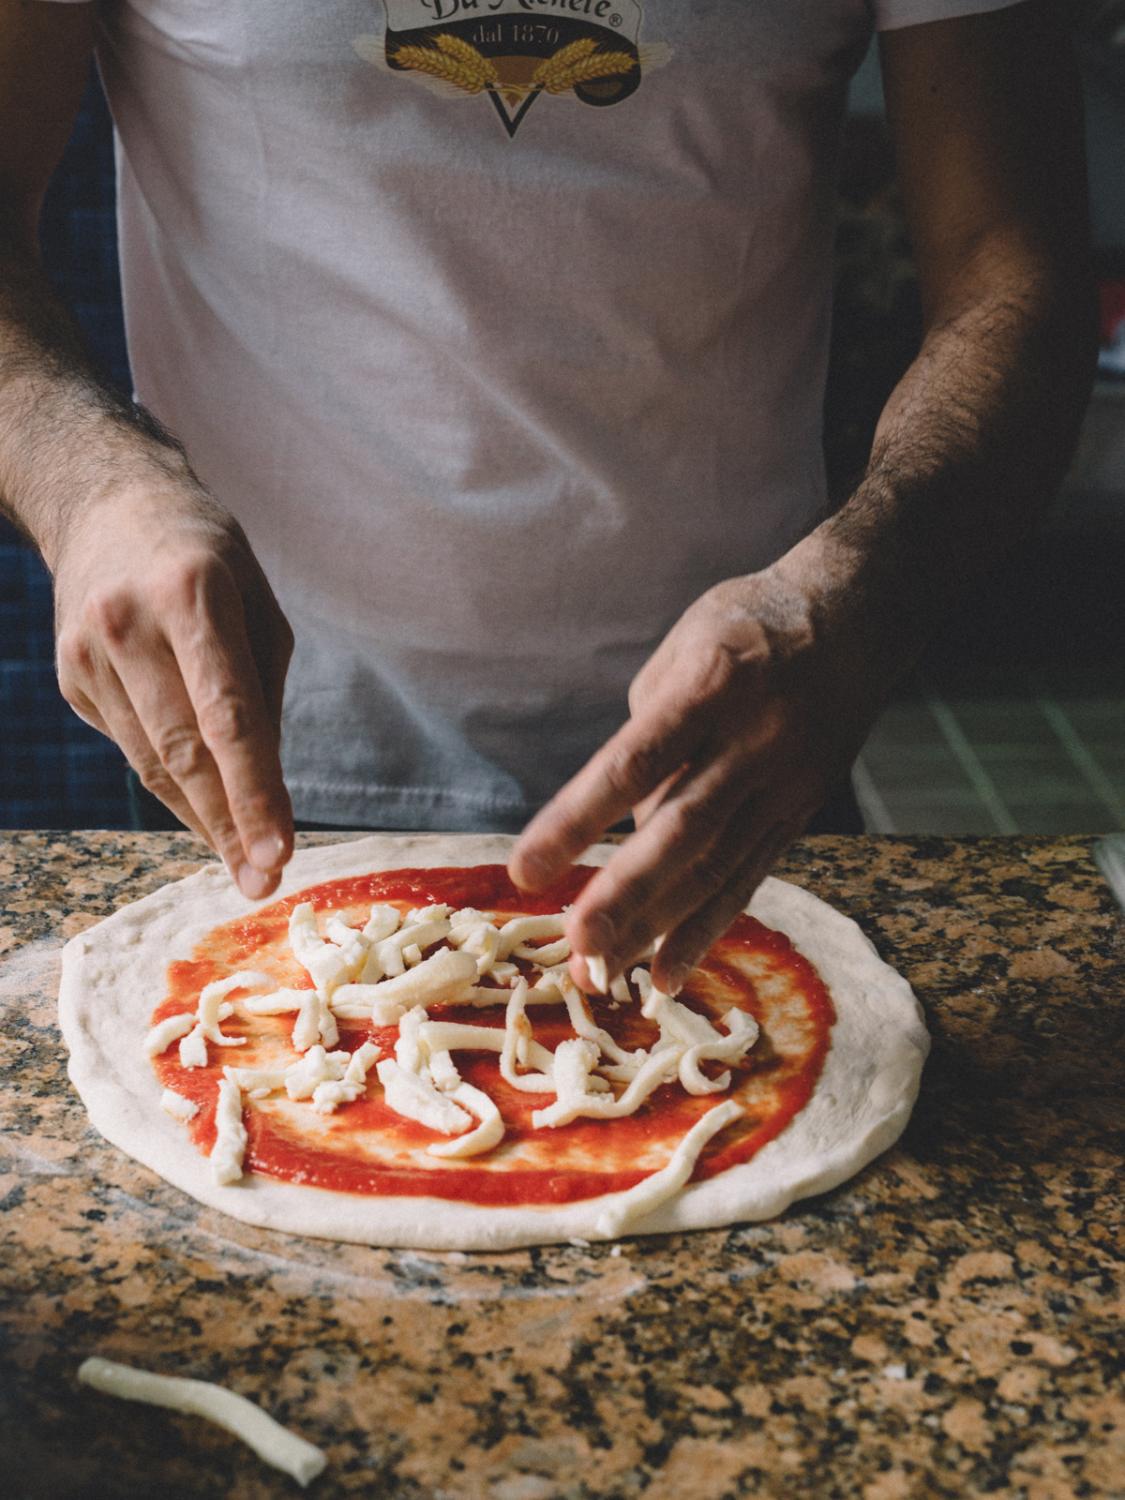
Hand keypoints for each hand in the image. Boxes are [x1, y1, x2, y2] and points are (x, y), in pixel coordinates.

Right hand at [53, 476, 294, 897]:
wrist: (107, 504)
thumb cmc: (208, 558)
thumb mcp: (258, 604)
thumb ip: (262, 692)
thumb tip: (265, 788)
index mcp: (193, 594)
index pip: (228, 714)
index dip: (254, 790)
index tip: (280, 851)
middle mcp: (130, 623)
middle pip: (185, 750)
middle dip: (229, 825)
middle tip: (263, 882)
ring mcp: (89, 651)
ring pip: (152, 761)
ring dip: (201, 819)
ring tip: (243, 863)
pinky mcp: (70, 675)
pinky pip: (132, 746)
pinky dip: (171, 783)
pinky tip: (203, 809)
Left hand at [509, 554, 888, 993]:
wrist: (855, 617)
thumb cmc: (746, 626)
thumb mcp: (682, 652)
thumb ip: (649, 737)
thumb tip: (625, 827)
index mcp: (711, 686)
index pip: (635, 763)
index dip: (579, 820)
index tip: (525, 870)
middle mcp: (753, 741)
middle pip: (682, 831)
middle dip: (625, 896)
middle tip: (576, 949)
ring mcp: (784, 783)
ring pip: (716, 868)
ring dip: (657, 929)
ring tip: (603, 975)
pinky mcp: (800, 811)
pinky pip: (748, 879)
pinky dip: (705, 929)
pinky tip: (667, 972)